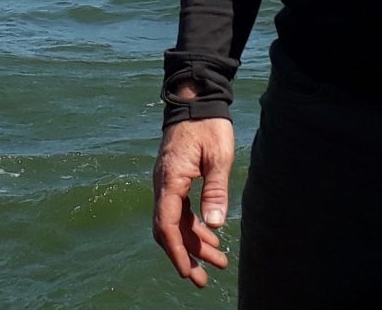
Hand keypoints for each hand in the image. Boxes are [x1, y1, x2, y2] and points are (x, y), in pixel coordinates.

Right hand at [151, 112, 234, 287]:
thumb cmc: (209, 125)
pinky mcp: (175, 180)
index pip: (166, 224)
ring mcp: (167, 183)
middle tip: (202, 280)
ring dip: (194, 243)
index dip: (176, 251)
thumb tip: (214, 224)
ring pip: (175, 222)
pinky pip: (180, 210)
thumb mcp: (218, 157)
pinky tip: (211, 236)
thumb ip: (215, 190)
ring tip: (218, 261)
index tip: (188, 272)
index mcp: (169, 180)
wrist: (196, 100)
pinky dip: (194, 227)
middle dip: (185, 256)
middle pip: (168, 230)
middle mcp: (163, 185)